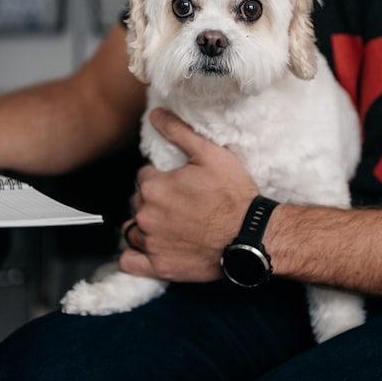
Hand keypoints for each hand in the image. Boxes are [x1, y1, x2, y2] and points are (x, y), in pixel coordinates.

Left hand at [119, 108, 259, 281]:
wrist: (251, 235)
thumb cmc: (234, 195)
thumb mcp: (211, 154)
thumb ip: (179, 132)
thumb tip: (156, 114)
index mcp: (154, 187)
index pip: (144, 177)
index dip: (161, 178)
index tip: (179, 184)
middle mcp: (146, 215)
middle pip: (138, 202)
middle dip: (153, 200)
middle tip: (180, 204)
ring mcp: (152, 243)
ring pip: (133, 229)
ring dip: (145, 225)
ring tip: (169, 224)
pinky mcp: (160, 266)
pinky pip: (130, 262)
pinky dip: (134, 256)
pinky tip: (149, 247)